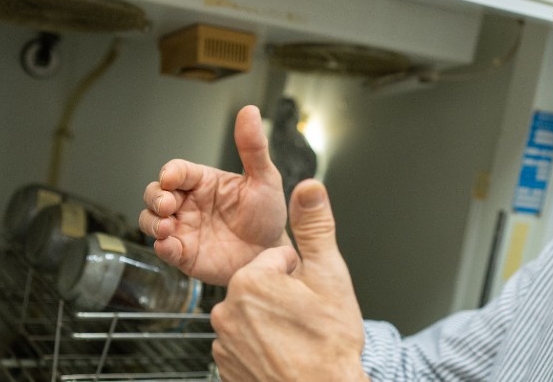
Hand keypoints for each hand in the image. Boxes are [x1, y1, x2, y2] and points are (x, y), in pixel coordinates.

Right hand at [139, 105, 290, 285]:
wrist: (272, 252)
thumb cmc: (266, 214)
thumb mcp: (264, 178)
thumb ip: (253, 147)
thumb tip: (249, 111)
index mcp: (203, 182)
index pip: (177, 171)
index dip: (169, 173)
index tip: (170, 178)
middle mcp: (189, 204)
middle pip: (155, 193)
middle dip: (155, 197)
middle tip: (168, 205)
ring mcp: (184, 229)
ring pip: (151, 220)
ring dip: (152, 222)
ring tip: (166, 227)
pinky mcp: (185, 254)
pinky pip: (164, 249)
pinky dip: (161, 247)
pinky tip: (169, 245)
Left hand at [210, 180, 367, 381]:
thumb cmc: (329, 344)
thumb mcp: (329, 277)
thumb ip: (315, 228)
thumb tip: (309, 187)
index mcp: (251, 279)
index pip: (278, 261)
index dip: (300, 277)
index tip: (312, 298)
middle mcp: (228, 307)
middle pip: (261, 287)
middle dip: (283, 299)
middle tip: (306, 321)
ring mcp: (223, 339)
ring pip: (252, 316)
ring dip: (271, 323)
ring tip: (296, 340)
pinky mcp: (224, 365)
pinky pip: (243, 344)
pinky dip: (260, 348)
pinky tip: (281, 355)